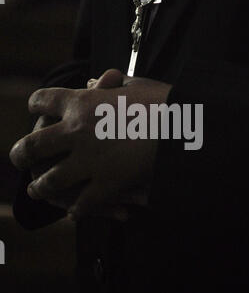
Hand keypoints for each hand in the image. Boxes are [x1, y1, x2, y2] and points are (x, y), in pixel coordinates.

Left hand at [10, 69, 171, 219]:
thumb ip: (108, 84)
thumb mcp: (134, 83)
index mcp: (81, 101)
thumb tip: (93, 81)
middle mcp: (76, 131)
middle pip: (32, 145)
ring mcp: (88, 161)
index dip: (36, 104)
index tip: (34, 108)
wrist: (186, 126)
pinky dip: (77, 210)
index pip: (43, 100)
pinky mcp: (106, 185)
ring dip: (41, 186)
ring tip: (37, 188)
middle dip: (21, 153)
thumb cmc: (163, 100)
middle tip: (18, 158)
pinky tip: (75, 211)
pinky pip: (83, 203)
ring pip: (50, 180)